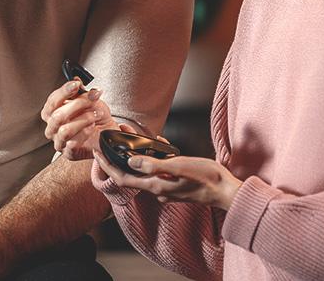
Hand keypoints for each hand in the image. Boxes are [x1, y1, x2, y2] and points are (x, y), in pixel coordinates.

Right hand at [40, 79, 116, 159]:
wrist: (108, 134)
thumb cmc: (95, 116)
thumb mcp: (90, 100)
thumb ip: (81, 91)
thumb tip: (76, 79)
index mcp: (53, 113)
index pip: (52, 102)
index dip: (63, 92)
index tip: (77, 85)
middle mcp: (53, 128)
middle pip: (57, 116)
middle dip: (78, 104)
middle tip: (93, 98)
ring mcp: (59, 141)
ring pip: (65, 131)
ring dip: (83, 120)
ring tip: (96, 114)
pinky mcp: (68, 153)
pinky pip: (72, 144)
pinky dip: (84, 134)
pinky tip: (93, 128)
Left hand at [94, 142, 242, 210]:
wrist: (227, 191)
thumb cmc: (206, 178)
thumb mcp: (180, 167)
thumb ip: (155, 165)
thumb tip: (131, 161)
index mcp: (155, 185)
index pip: (122, 177)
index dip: (107, 165)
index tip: (96, 151)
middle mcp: (158, 187)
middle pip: (130, 171)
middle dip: (119, 154)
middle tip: (111, 136)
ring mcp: (166, 185)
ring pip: (144, 167)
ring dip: (136, 151)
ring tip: (130, 133)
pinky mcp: (175, 181)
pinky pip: (159, 167)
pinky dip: (154, 155)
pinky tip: (159, 142)